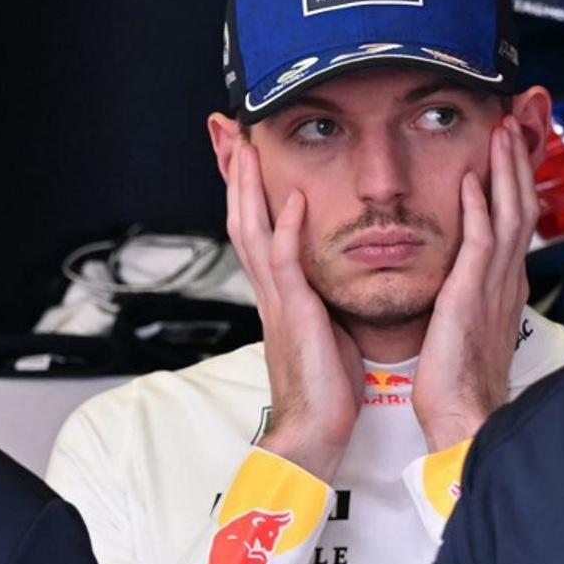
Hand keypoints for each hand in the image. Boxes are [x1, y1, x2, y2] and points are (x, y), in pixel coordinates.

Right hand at [226, 139, 362, 482]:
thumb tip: (335, 278)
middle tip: (228, 130)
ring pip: (253, 230)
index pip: (259, 227)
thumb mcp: (328, 329)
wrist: (316, 432)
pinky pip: (285, 264)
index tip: (246, 150)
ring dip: (249, 186)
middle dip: (235, 172)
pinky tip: (293, 199)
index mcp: (282, 294)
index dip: (250, 188)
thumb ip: (324, 298)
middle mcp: (272, 291)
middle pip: (243, 217)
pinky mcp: (294, 315)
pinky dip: (287, 228)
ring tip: (247, 145)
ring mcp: (278, 301)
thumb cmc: (328, 387)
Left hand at [411, 118, 539, 451]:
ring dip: (506, 172)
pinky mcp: (472, 295)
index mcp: (503, 287)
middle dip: (519, 164)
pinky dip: (480, 208)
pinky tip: (474, 180)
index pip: (515, 222)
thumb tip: (464, 279)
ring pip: (508, 215)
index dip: (516, 182)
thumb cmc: (461, 382)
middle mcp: (505, 280)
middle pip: (521, 207)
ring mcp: (493, 286)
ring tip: (502, 134)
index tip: (511, 150)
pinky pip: (481, 242)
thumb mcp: (470, 328)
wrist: (464, 416)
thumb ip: (471, 295)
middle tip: (514, 125)